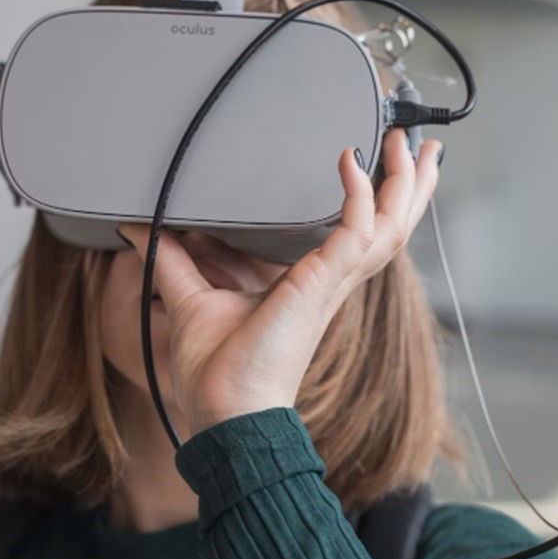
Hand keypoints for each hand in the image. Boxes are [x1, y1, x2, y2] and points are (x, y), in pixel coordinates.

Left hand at [117, 128, 442, 437]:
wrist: (225, 413)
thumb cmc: (216, 373)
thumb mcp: (191, 298)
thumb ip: (170, 258)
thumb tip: (137, 227)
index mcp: (314, 285)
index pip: (362, 234)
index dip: (380, 199)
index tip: (378, 161)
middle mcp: (332, 282)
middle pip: (392, 226)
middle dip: (411, 184)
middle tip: (420, 144)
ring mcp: (331, 284)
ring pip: (390, 226)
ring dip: (404, 183)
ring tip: (412, 145)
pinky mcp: (321, 285)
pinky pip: (354, 231)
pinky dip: (357, 196)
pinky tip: (349, 163)